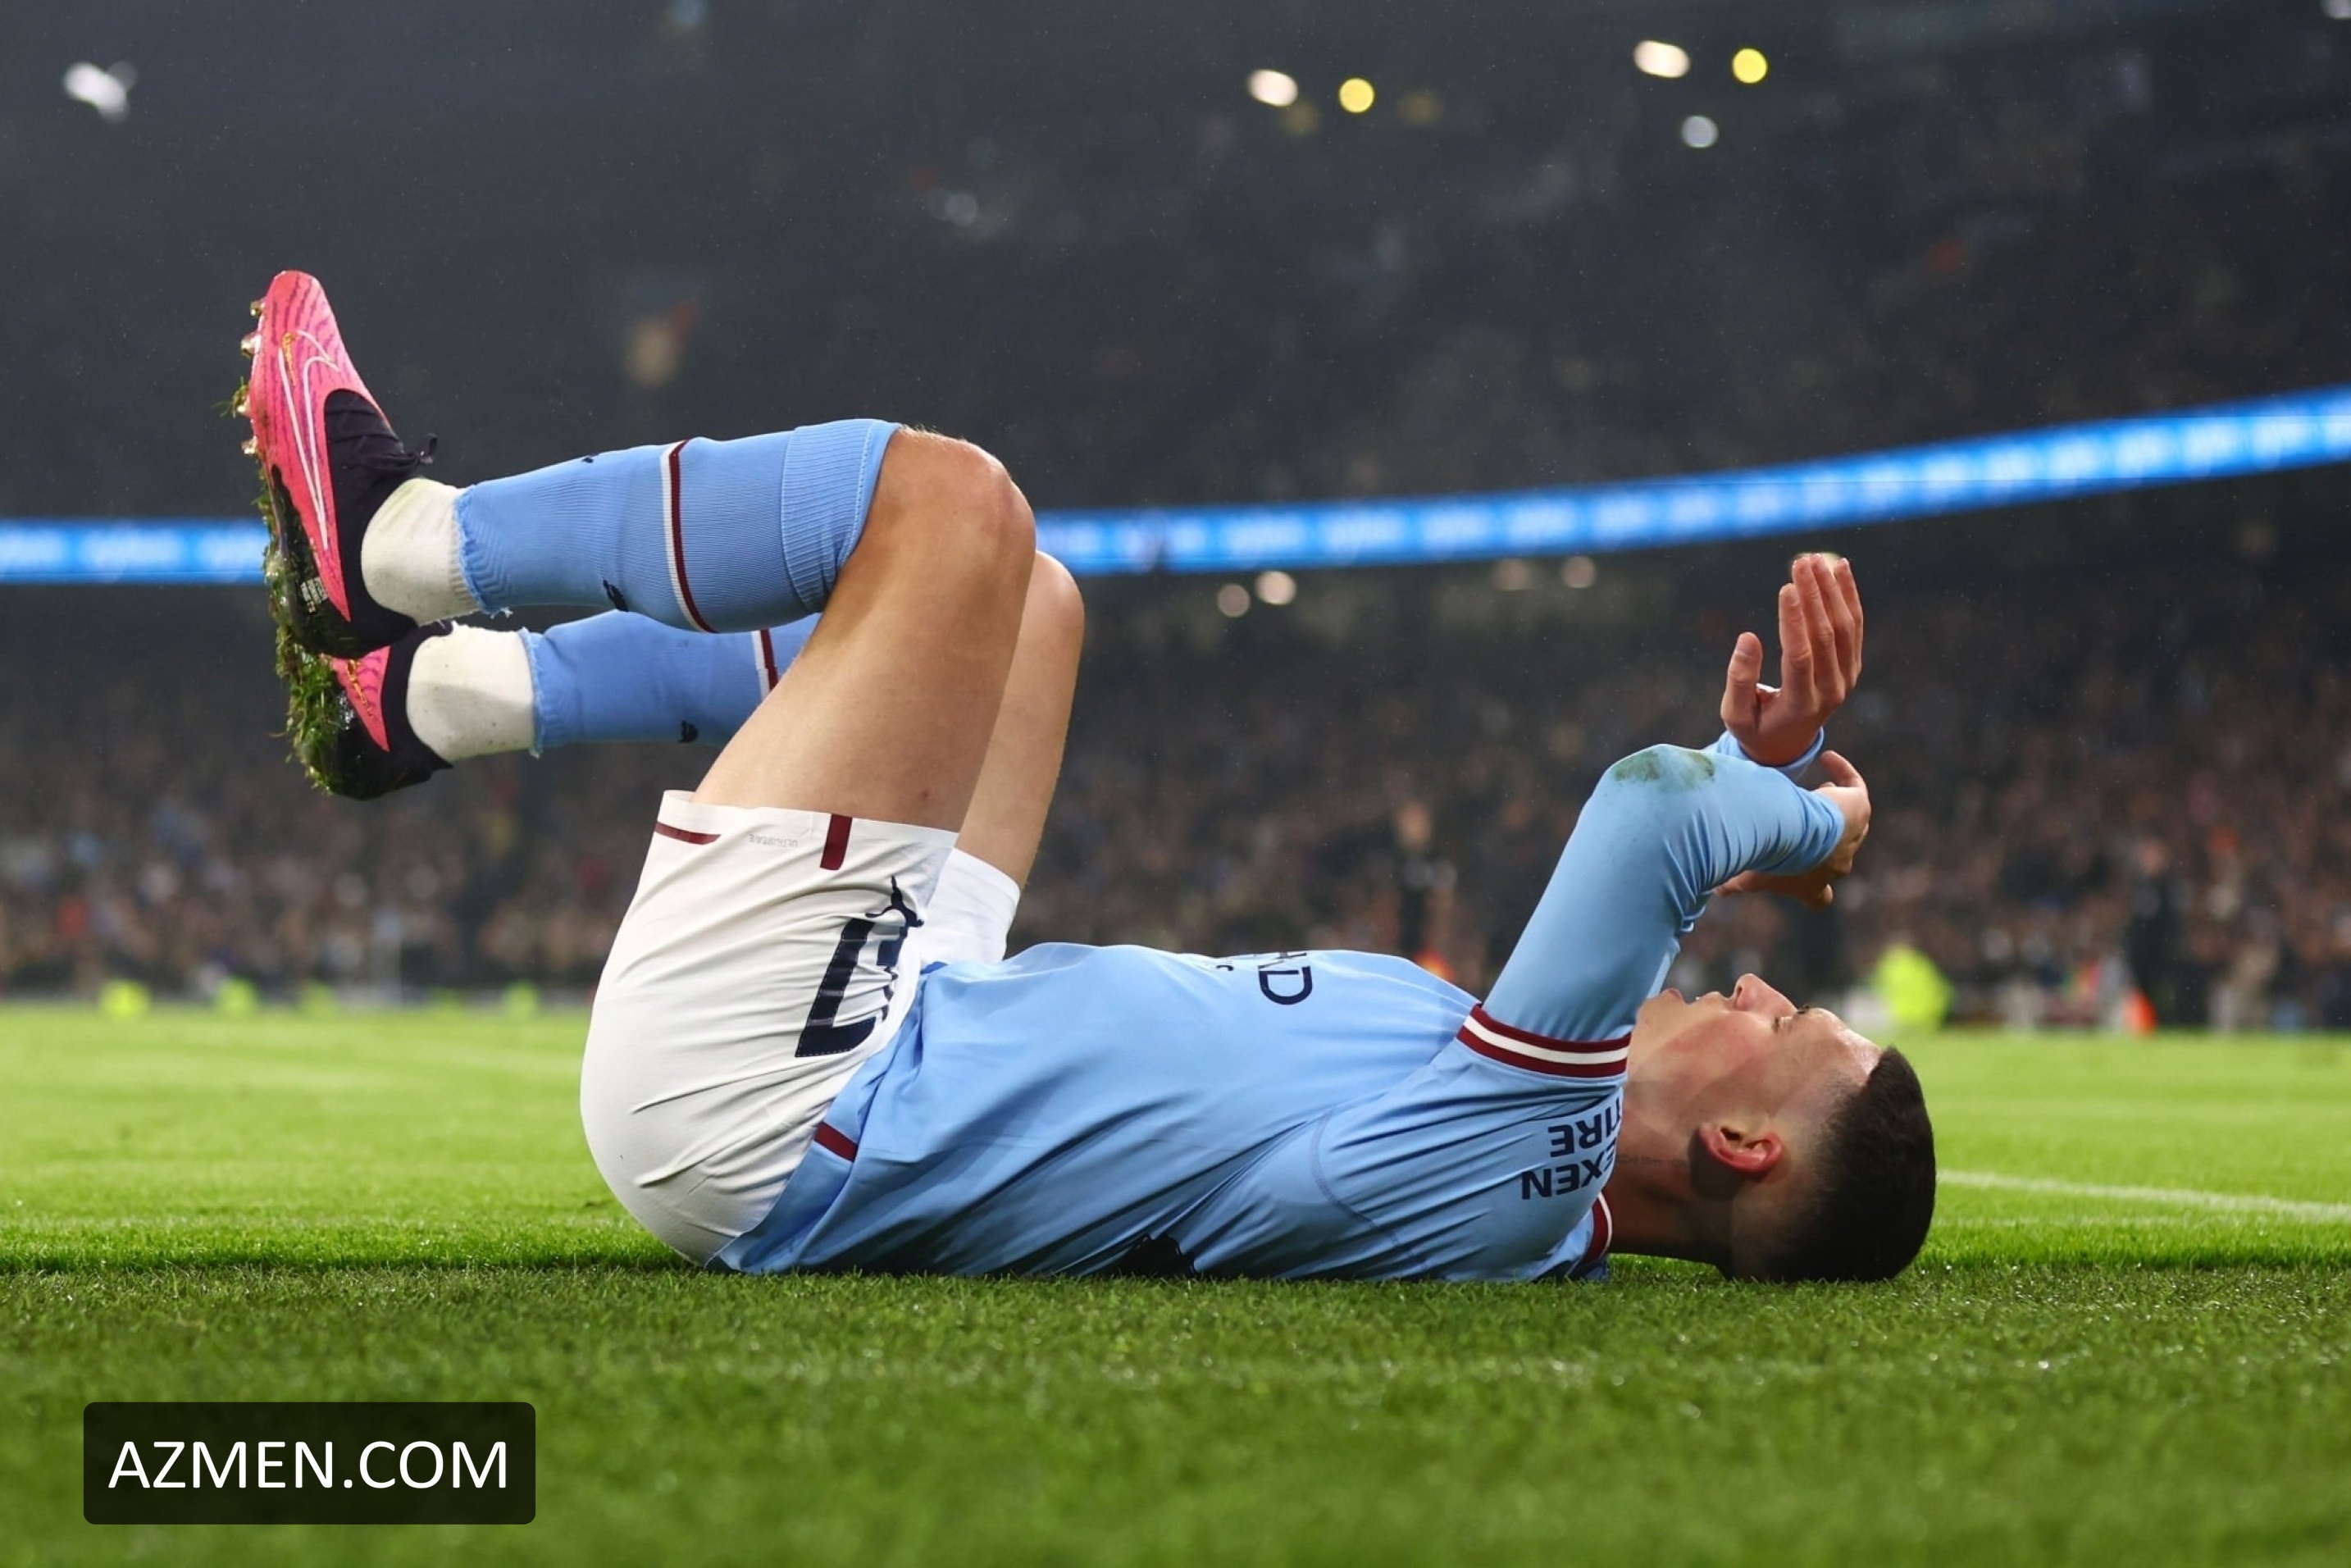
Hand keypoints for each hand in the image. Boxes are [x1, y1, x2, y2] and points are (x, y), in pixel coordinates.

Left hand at [1718, 751, 1870, 909]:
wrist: (1794, 836)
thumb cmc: (1770, 860)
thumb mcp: (1747, 876)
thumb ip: (1732, 884)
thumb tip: (1716, 890)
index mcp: (1812, 886)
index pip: (1819, 897)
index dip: (1815, 889)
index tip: (1805, 875)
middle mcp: (1837, 865)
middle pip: (1839, 857)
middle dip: (1827, 841)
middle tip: (1814, 822)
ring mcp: (1852, 837)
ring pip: (1851, 824)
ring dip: (1836, 809)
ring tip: (1823, 790)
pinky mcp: (1859, 809)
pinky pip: (1855, 788)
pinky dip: (1843, 773)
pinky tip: (1827, 758)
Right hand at [1719, 553, 1864, 767]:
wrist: (1788, 744)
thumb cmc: (1754, 727)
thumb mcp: (1735, 714)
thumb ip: (1739, 679)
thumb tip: (1747, 637)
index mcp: (1801, 704)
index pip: (1800, 656)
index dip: (1793, 621)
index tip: (1785, 588)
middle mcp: (1831, 691)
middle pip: (1826, 636)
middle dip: (1813, 595)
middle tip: (1800, 562)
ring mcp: (1846, 678)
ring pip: (1844, 627)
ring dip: (1831, 590)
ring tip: (1815, 559)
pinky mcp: (1852, 666)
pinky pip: (1854, 627)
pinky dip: (1849, 596)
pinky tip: (1840, 569)